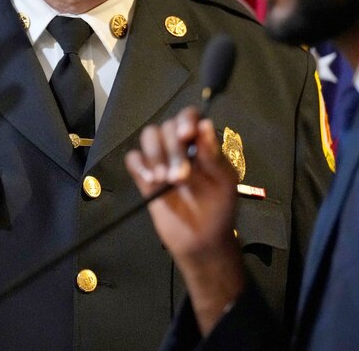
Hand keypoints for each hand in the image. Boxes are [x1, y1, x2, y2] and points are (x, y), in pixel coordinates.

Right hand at [125, 107, 245, 333]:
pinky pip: (133, 159)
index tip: (187, 135)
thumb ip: (214, 155)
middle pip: (166, 127)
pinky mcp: (145, 177)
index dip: (185, 120)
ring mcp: (161, 160)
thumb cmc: (219, 209)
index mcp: (202, 143)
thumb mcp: (224, 182)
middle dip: (172, 149)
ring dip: (155, 154)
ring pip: (148, 136)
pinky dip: (139, 165)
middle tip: (180, 177)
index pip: (189, 117)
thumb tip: (204, 124)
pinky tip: (150, 180)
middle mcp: (180, 146)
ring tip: (164, 179)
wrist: (202, 241)